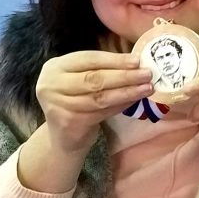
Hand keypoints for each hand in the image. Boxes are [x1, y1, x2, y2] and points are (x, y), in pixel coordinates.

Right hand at [36, 51, 152, 155]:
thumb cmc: (76, 101)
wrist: (62, 138)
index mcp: (55, 67)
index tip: (138, 60)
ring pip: (100, 97)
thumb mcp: (79, 79)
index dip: (114, 60)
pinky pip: (101, 112)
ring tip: (147, 88)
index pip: (88, 59)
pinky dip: (120, 105)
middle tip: (147, 74)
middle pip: (94, 78)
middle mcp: (51, 84)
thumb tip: (136, 61)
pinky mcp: (69, 123)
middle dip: (124, 76)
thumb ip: (100, 69)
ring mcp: (58, 105)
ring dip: (127, 92)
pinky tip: (134, 101)